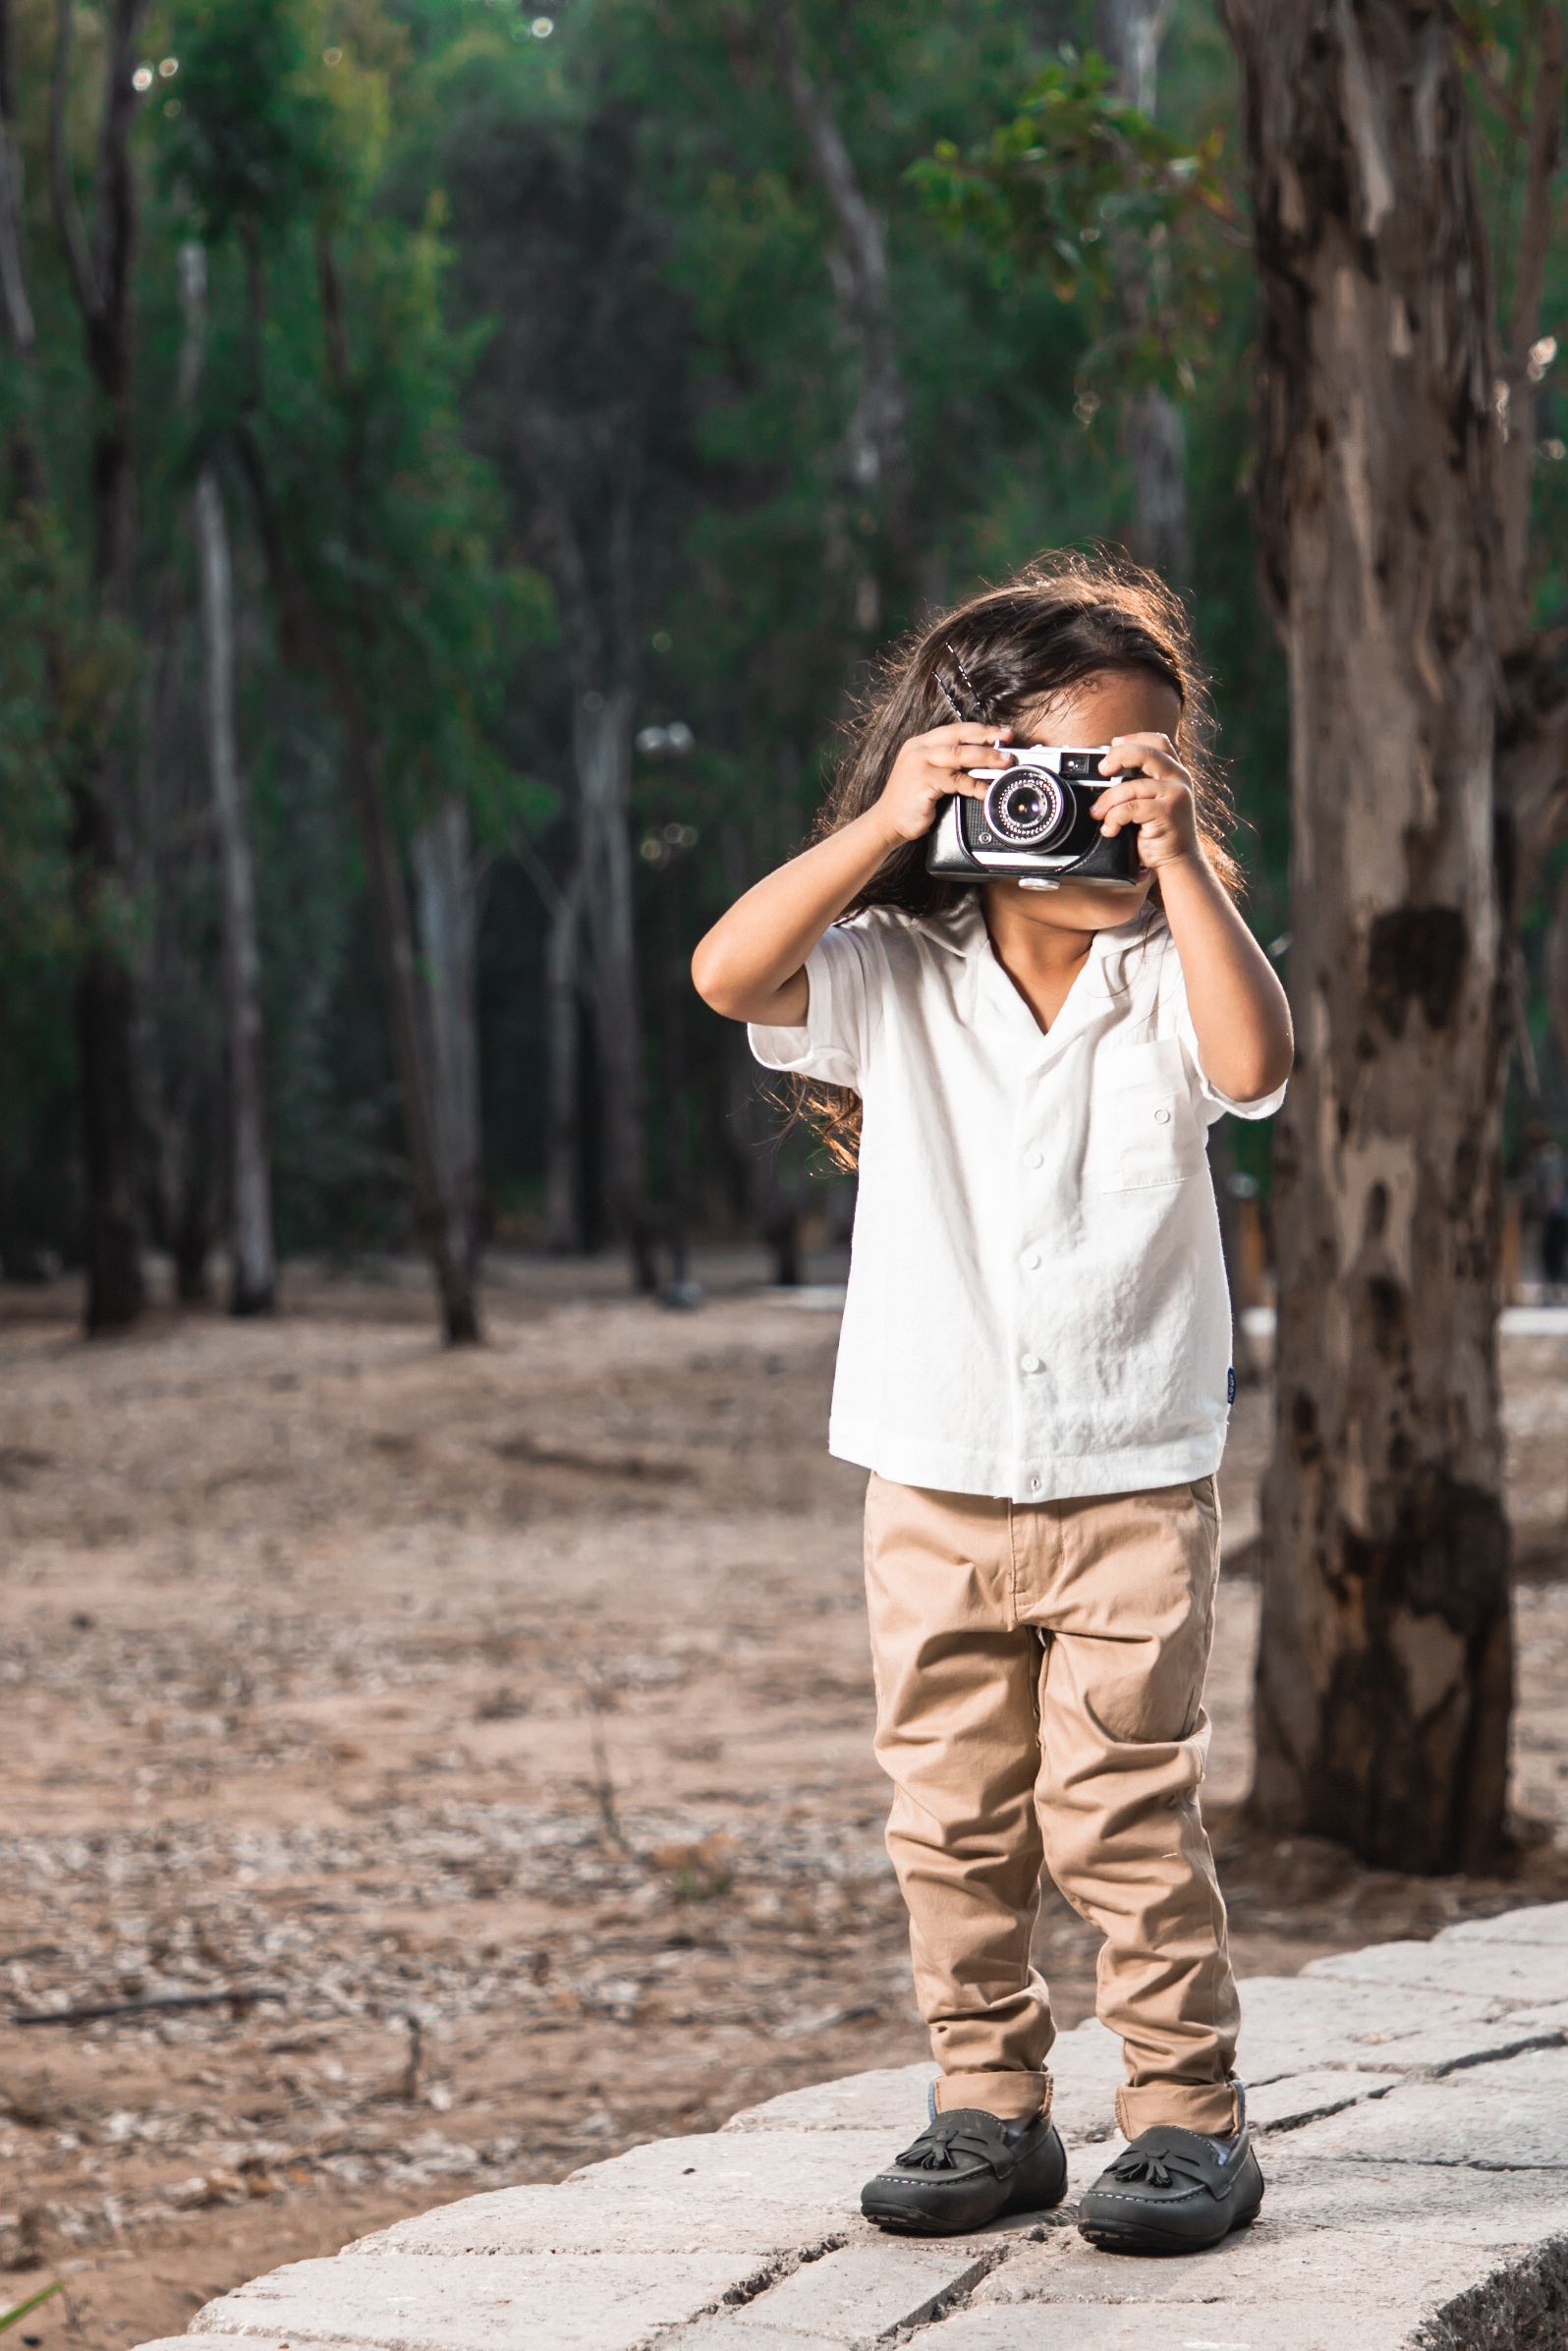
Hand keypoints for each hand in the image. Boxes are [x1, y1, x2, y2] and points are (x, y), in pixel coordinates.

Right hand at [874, 722, 1015, 844]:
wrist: (887, 822)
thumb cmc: (910, 801)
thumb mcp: (929, 774)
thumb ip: (949, 764)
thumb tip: (982, 759)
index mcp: (921, 743)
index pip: (956, 730)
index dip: (981, 729)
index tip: (1002, 732)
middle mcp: (919, 749)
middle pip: (959, 737)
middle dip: (987, 738)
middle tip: (1009, 741)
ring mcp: (919, 765)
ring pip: (959, 755)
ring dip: (986, 757)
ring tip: (1004, 763)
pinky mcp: (923, 783)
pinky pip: (956, 781)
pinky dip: (974, 785)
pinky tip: (986, 790)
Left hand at [1089, 734, 1201, 870]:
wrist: (1179, 860)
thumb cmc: (1160, 831)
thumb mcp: (1152, 800)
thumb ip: (1139, 782)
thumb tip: (1107, 768)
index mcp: (1175, 771)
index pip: (1158, 741)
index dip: (1134, 738)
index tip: (1113, 745)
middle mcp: (1179, 778)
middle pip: (1146, 753)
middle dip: (1118, 757)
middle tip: (1102, 769)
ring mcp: (1175, 794)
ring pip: (1131, 786)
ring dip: (1108, 800)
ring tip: (1099, 813)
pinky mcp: (1167, 813)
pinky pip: (1130, 808)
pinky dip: (1114, 818)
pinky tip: (1110, 829)